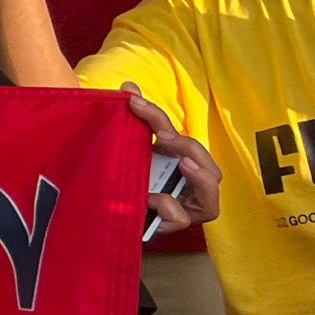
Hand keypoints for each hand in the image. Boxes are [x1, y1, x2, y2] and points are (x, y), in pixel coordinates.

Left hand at [129, 88, 221, 234]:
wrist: (105, 215)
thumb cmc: (125, 182)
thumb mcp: (128, 152)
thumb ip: (134, 123)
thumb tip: (129, 87)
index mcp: (179, 164)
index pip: (176, 136)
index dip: (157, 117)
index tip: (133, 102)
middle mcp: (189, 187)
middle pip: (210, 168)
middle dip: (190, 148)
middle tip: (166, 137)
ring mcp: (185, 209)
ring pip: (210, 200)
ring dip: (200, 178)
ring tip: (184, 165)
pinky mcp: (172, 226)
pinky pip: (182, 219)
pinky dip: (169, 208)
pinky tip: (150, 200)